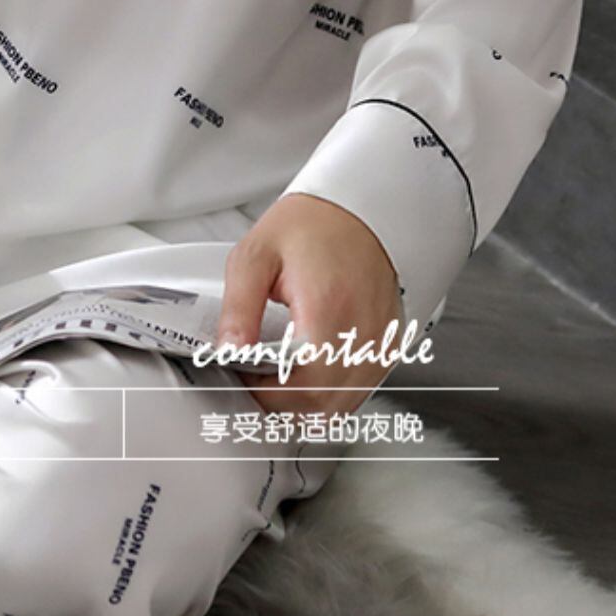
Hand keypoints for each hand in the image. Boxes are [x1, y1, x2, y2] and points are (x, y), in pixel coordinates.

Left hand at [212, 192, 402, 417]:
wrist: (360, 208)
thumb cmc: (312, 225)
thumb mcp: (256, 256)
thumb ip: (239, 309)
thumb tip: (229, 352)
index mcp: (329, 308)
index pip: (301, 386)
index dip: (266, 393)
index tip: (244, 375)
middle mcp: (363, 333)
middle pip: (322, 406)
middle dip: (281, 402)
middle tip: (256, 375)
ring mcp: (380, 344)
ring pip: (341, 406)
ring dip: (305, 403)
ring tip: (279, 371)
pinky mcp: (387, 348)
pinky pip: (358, 392)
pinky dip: (329, 393)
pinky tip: (307, 370)